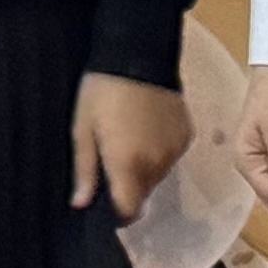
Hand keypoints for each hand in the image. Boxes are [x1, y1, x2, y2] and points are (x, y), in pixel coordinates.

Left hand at [73, 71, 192, 220]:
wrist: (137, 55)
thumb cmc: (100, 92)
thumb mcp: (83, 129)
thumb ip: (85, 170)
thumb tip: (81, 204)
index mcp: (129, 164)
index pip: (129, 210)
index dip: (117, 213)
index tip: (103, 203)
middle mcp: (157, 164)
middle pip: (143, 193)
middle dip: (127, 186)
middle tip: (109, 162)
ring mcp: (175, 150)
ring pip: (157, 176)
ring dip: (142, 169)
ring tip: (125, 141)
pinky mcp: (187, 136)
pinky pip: (169, 156)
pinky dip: (157, 151)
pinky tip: (144, 130)